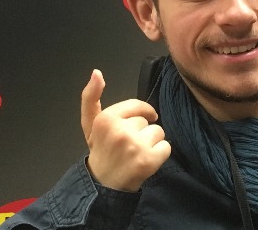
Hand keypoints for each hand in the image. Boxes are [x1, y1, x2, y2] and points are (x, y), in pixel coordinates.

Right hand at [80, 69, 171, 190]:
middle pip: (148, 120)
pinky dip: (160, 155)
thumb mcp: (90, 123)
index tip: (138, 124)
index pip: (137, 105)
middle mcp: (120, 130)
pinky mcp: (148, 160)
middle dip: (142, 131)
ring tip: (137, 152)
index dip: (142, 113)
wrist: (103, 184)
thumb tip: (97, 73)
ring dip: (152, 142)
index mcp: (106, 118)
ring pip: (159, 132)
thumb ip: (90, 97)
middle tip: (129, 145)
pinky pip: (167, 147)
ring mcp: (135, 146)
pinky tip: (146, 161)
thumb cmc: (100, 150)